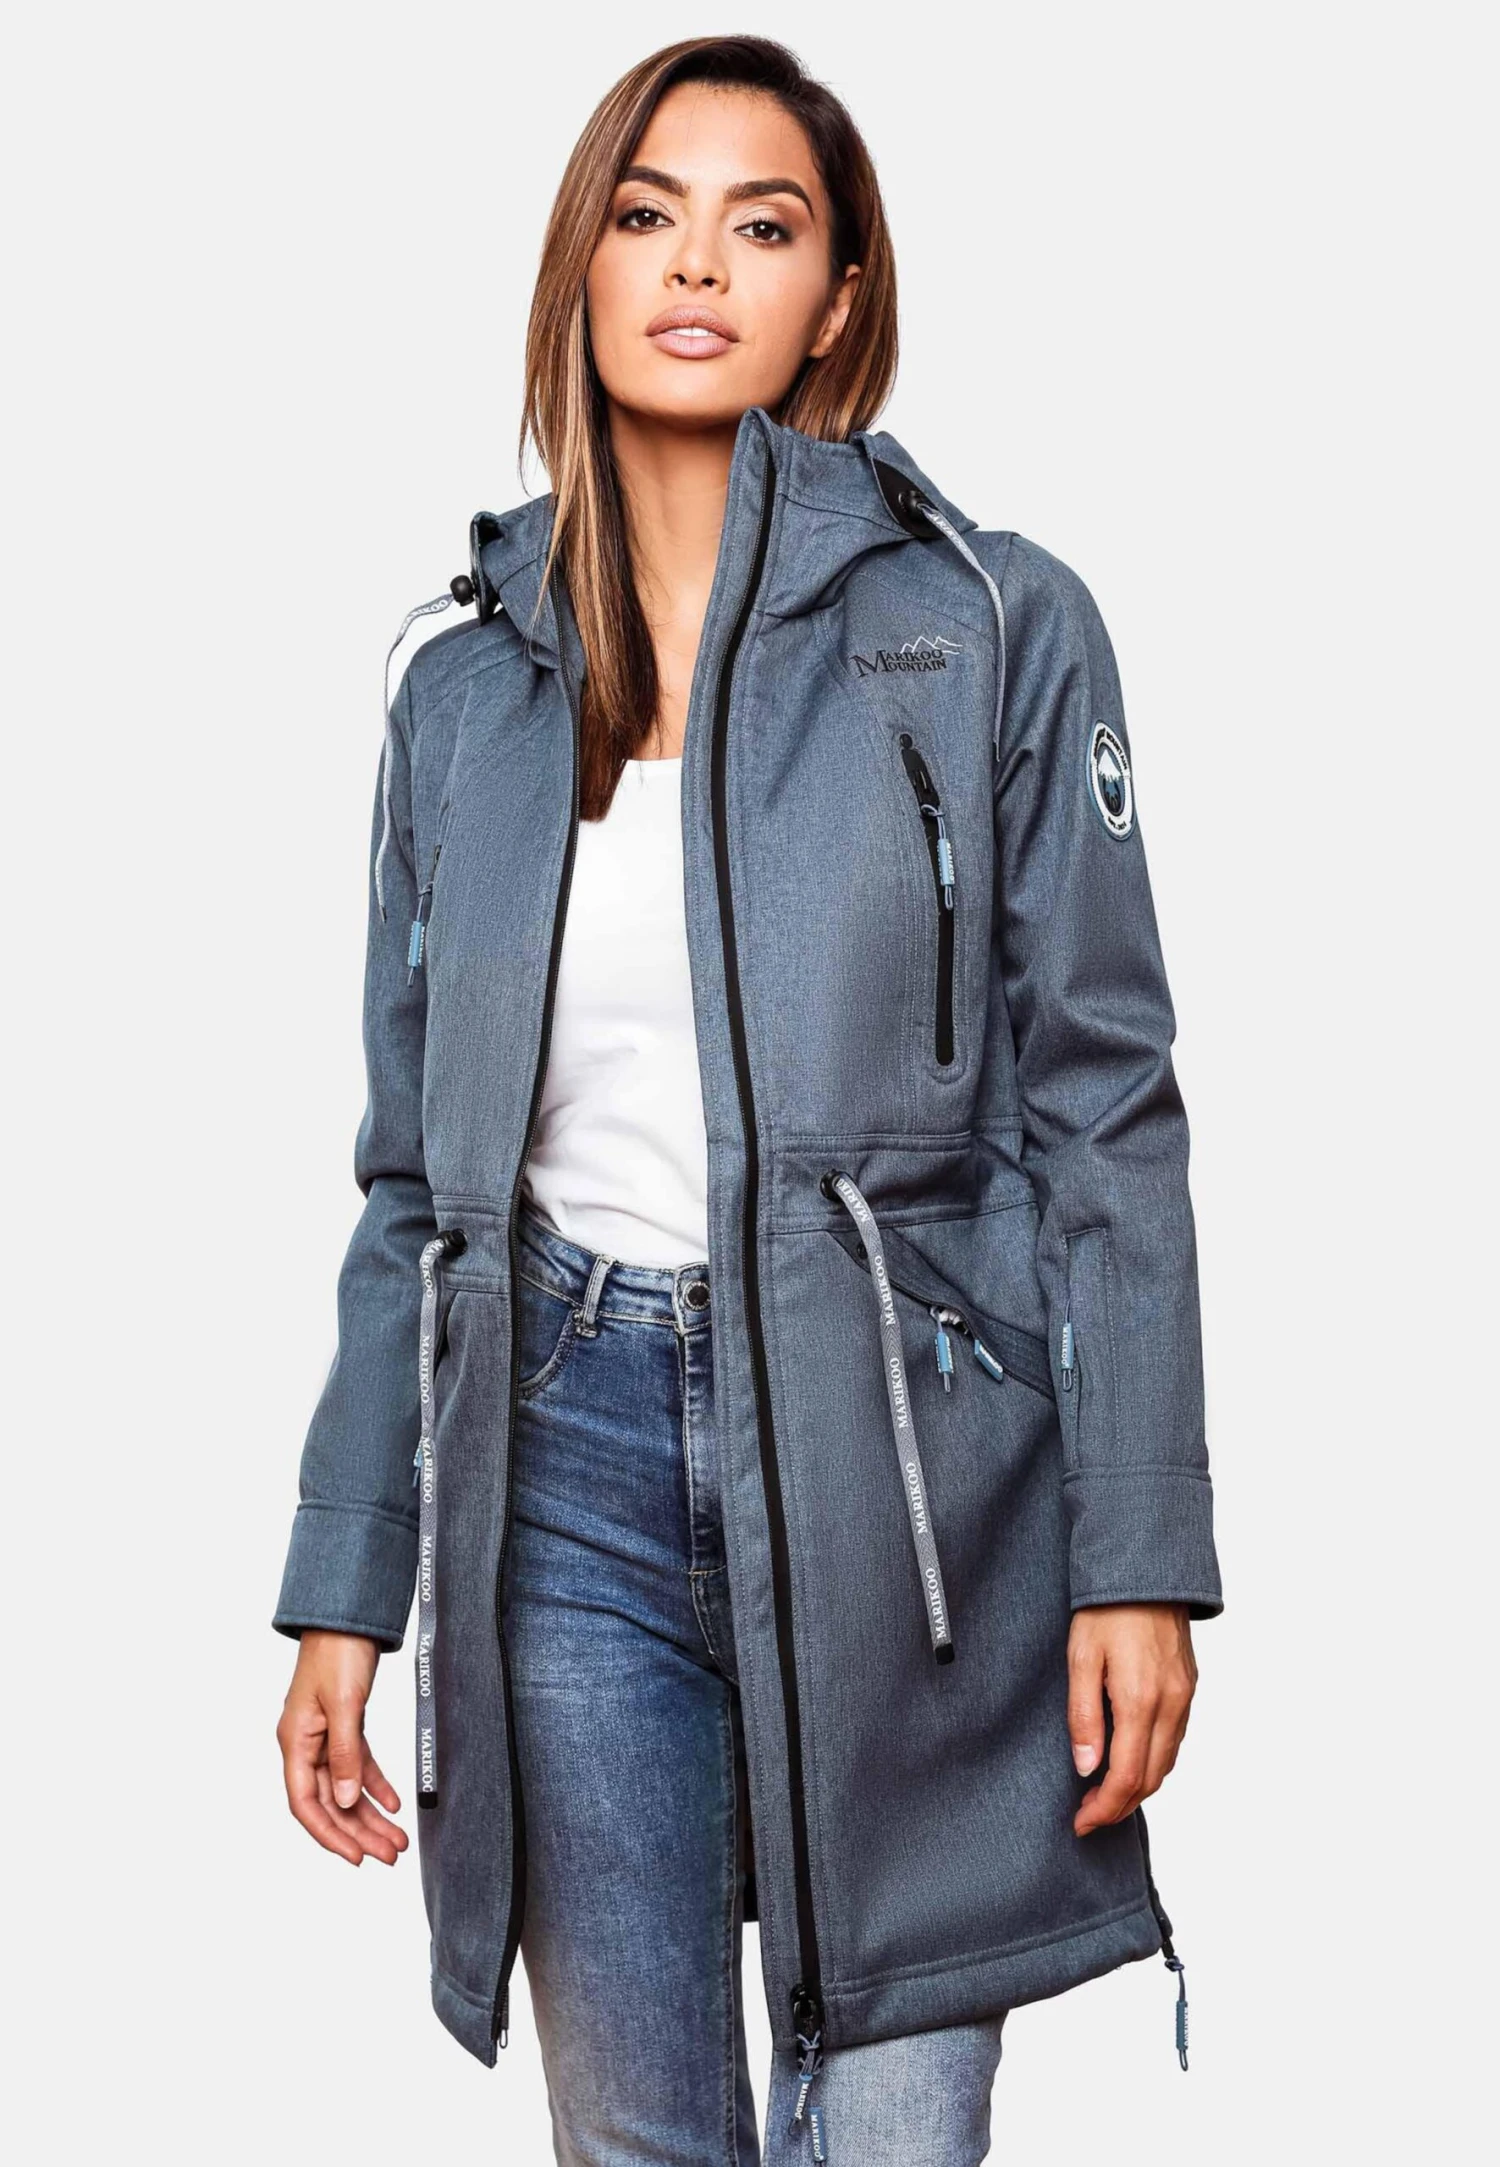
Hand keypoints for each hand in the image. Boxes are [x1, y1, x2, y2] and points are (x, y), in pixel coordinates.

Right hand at [277, 1630, 408, 1865]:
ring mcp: (325, 1736)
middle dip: (359, 1832)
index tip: (355, 1858)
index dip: (329, 1835)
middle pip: (330, 1802)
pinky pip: (359, 1765)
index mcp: (295, 1741)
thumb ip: (345, 1753)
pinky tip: (393, 1803)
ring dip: (370, 1815)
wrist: (347, 1615)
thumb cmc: (338, 1651)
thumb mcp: (344, 1703)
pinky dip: (376, 1785)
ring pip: (346, 1788)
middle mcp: (306, 1744)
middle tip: (390, 1854)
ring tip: (397, 1839)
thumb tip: (345, 1800)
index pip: (306, 1804)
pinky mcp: (346, 1725)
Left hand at [1067, 1603, 1196, 1837]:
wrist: (1147, 1569)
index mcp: (1140, 1700)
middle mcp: (1171, 1704)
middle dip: (1120, 1806)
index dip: (1104, 1809)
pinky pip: (1175, 1740)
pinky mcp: (1190, 1687)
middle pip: (1151, 1779)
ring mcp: (1185, 1697)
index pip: (1126, 1777)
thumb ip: (1083, 1716)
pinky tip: (1131, 1761)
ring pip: (1167, 1763)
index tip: (1081, 1822)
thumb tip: (1087, 1768)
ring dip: (1138, 1788)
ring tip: (1104, 1795)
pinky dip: (1154, 1763)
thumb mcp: (1080, 1658)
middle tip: (1089, 1816)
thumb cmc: (1106, 1609)